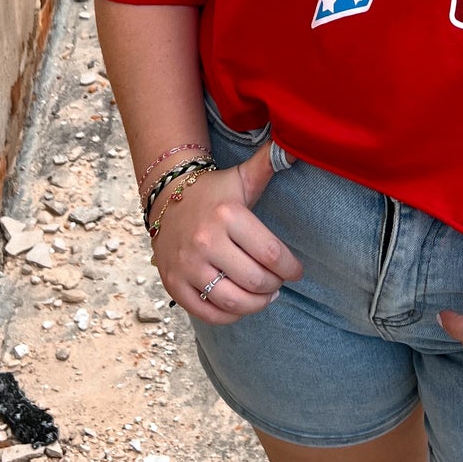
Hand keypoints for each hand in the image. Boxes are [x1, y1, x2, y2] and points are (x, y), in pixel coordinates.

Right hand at [150, 145, 302, 325]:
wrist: (165, 197)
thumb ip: (269, 163)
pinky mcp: (173, 284)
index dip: (290, 268)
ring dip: (257, 304)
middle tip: (278, 282)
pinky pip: (207, 313)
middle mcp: (205, 241)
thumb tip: (296, 146)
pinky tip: (240, 305)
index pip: (270, 254)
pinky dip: (230, 315)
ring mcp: (187, 265)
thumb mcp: (242, 177)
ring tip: (265, 295)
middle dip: (275, 286)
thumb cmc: (214, 192)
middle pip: (255, 280)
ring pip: (233, 301)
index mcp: (227, 215)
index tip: (296, 271)